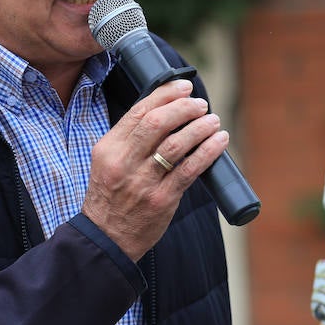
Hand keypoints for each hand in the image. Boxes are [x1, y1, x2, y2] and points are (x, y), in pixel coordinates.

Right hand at [81, 79, 228, 260]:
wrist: (105, 239)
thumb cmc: (110, 198)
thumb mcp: (108, 162)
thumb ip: (130, 140)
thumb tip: (166, 112)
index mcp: (109, 148)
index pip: (139, 111)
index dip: (164, 94)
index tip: (183, 86)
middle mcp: (124, 162)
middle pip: (157, 123)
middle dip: (184, 108)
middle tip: (200, 104)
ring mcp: (143, 182)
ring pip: (176, 145)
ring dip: (199, 127)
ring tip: (213, 120)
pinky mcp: (162, 200)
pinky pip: (190, 170)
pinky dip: (207, 152)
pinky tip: (219, 142)